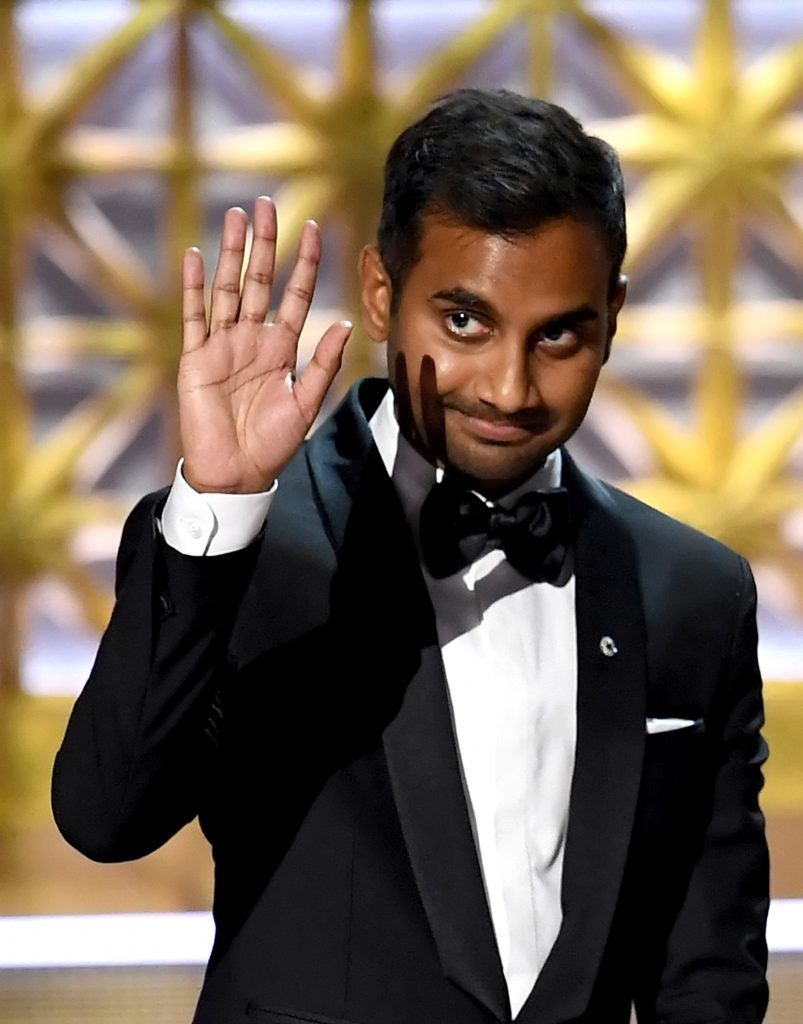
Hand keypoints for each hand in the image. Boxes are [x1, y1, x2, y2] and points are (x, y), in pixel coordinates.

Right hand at [178, 196, 350, 492]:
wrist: (236, 473)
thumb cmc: (273, 443)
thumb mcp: (306, 402)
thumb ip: (323, 363)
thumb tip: (346, 324)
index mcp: (281, 348)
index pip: (295, 295)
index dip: (304, 264)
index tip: (313, 230)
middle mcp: (252, 339)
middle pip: (259, 280)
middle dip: (264, 243)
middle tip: (267, 204)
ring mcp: (222, 345)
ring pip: (228, 288)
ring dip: (231, 253)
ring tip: (236, 216)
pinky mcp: (195, 358)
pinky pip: (195, 316)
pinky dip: (194, 287)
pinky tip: (195, 256)